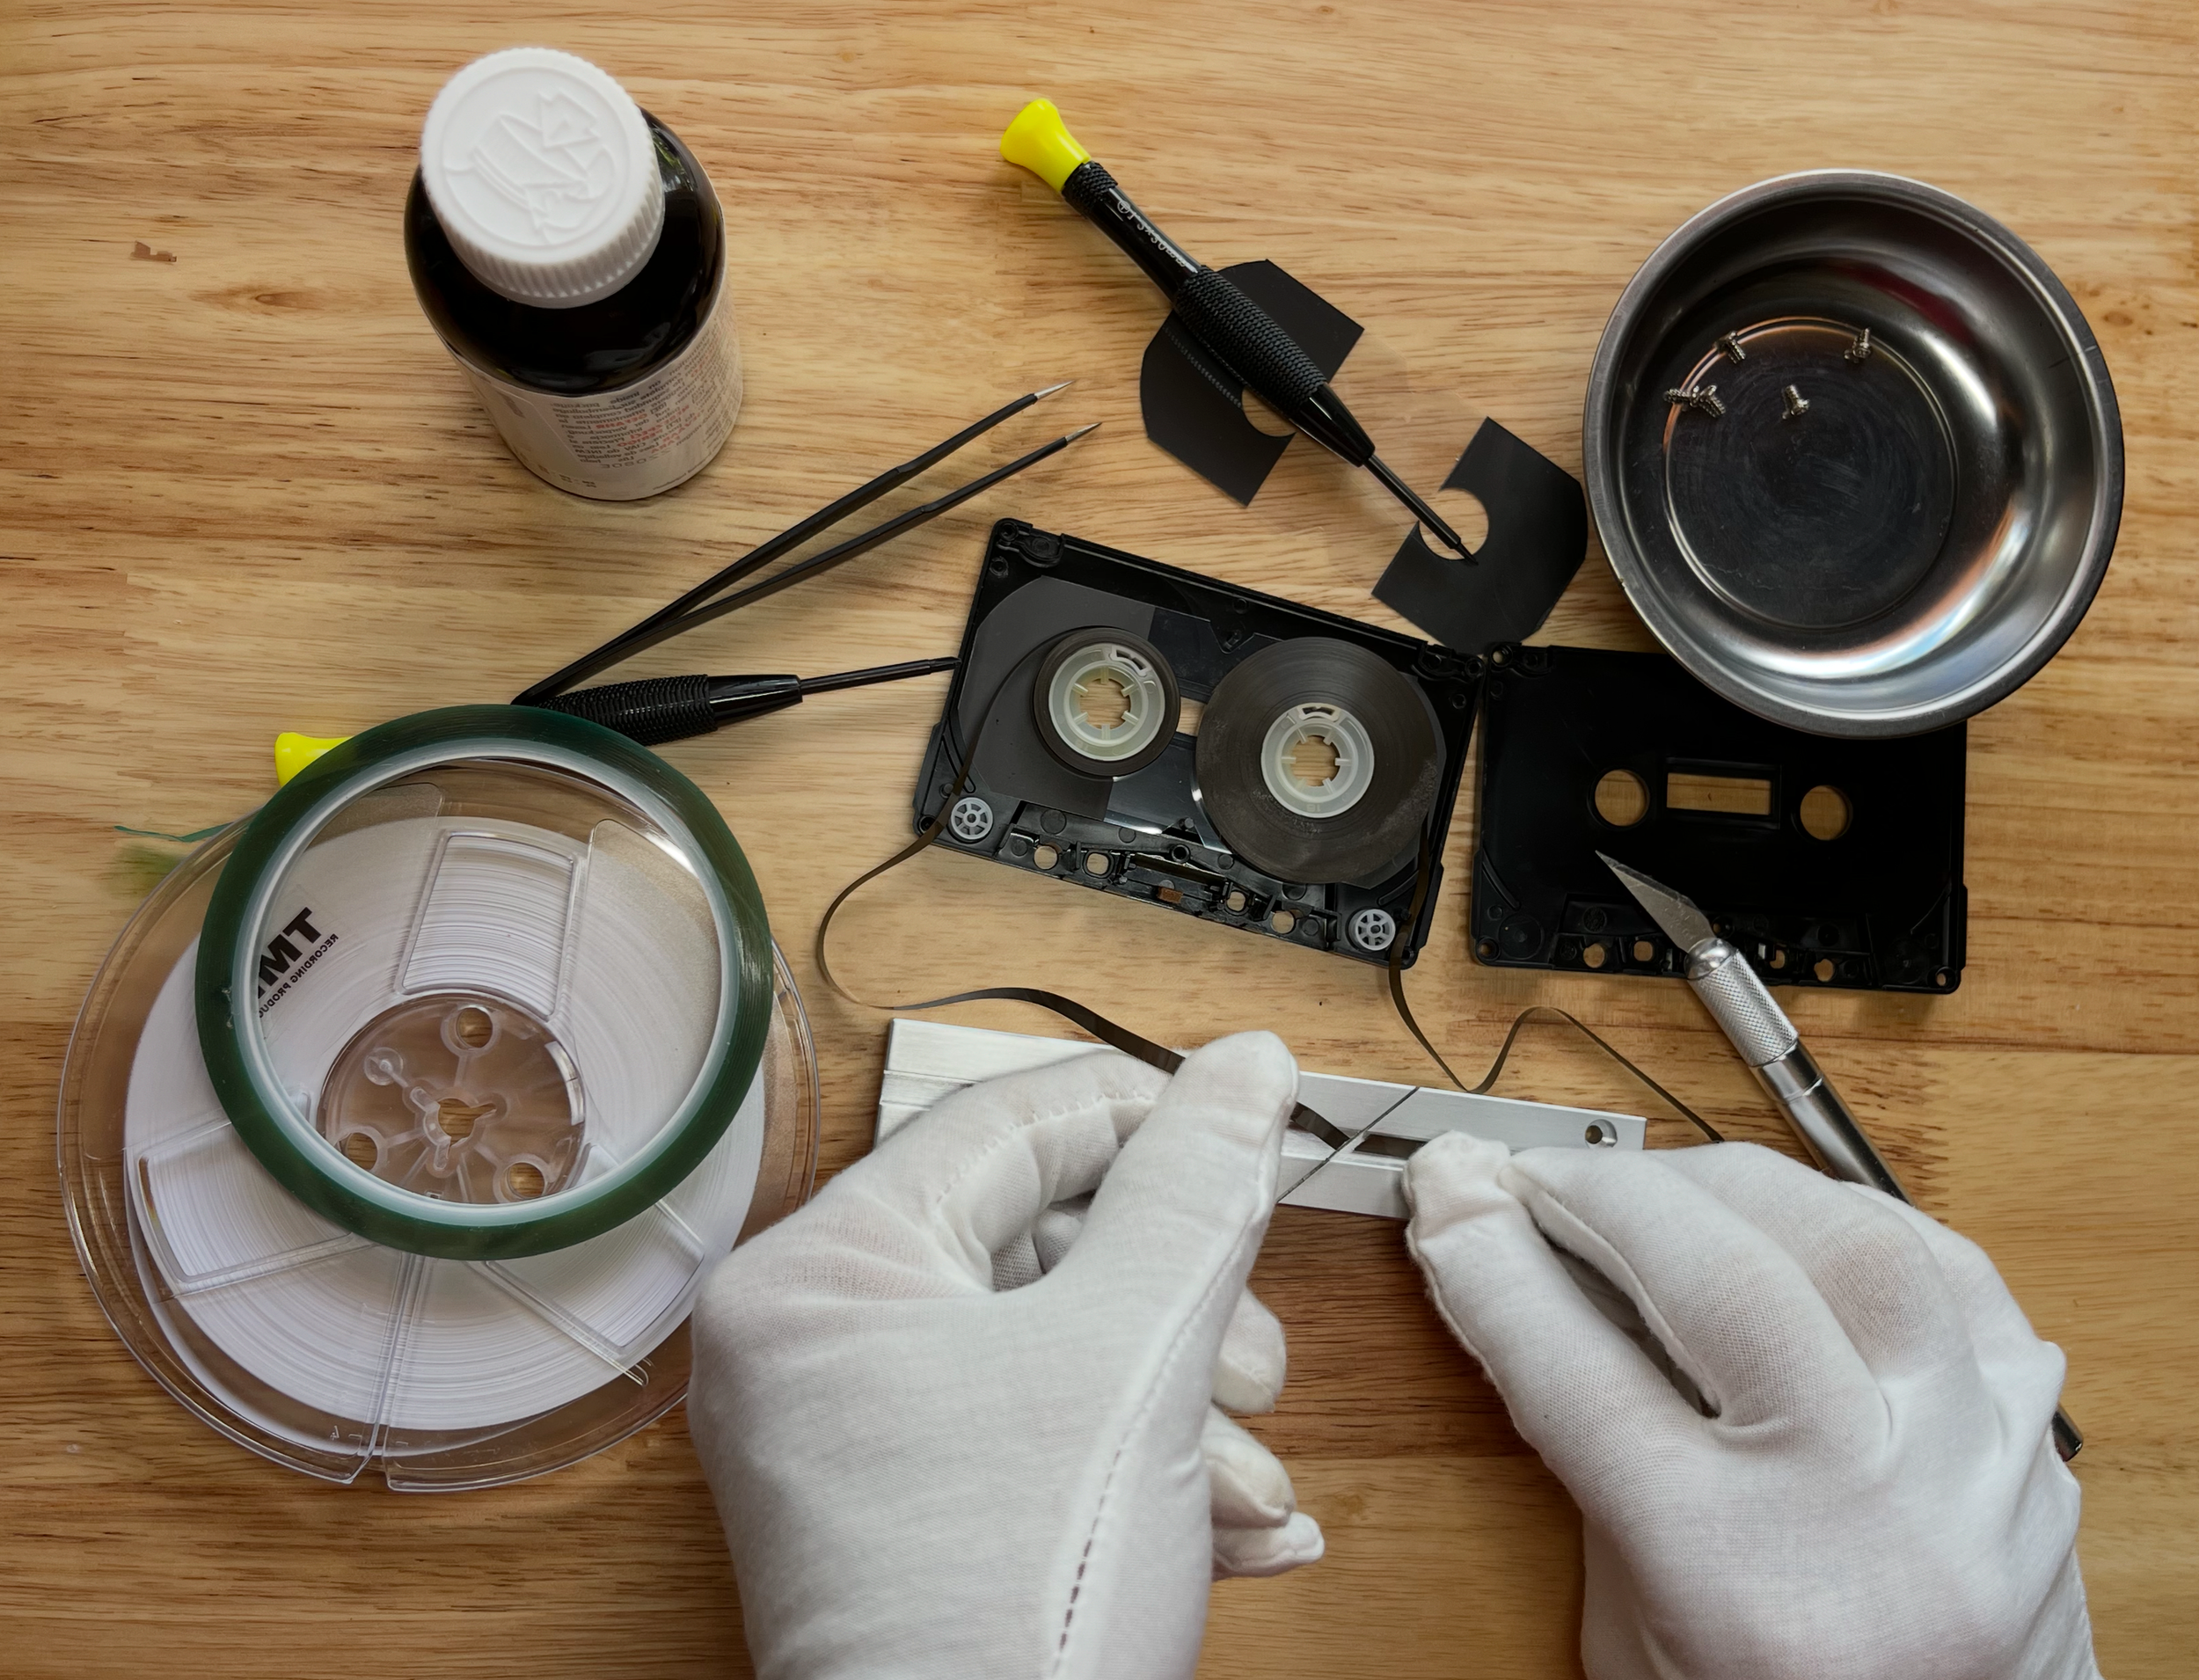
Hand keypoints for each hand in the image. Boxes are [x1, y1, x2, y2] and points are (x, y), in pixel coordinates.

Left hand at [689, 1033, 1321, 1679]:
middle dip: (1178, 1305)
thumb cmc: (1011, 1611)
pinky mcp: (906, 1517)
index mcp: (818, 1277)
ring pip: (1057, 1349)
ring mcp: (854, 1440)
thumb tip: (1241, 1070)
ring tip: (1247, 1479)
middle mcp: (812, 1348)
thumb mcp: (1133, 1358)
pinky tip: (1234, 1528)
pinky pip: (1037, 1434)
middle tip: (1251, 1349)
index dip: (1151, 1119)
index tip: (1253, 1131)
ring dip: (1183, 1405)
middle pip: (1042, 1241)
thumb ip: (1194, 1189)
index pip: (1006, 1123)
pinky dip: (1142, 1466)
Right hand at [1404, 1137, 2097, 1679]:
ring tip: (1657, 1187)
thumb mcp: (1633, 1629)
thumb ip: (1594, 1457)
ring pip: (1857, 1242)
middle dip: (1604, 1195)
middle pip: (1724, 1279)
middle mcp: (1869, 1513)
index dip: (1492, 1266)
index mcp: (1740, 1584)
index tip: (1448, 1200)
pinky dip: (1858, 1222)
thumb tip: (1539, 1277)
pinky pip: (1956, 1272)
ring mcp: (1972, 1466)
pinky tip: (1789, 1223)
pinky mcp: (2034, 1443)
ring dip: (1731, 1186)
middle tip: (1535, 1178)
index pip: (1579, 1372)